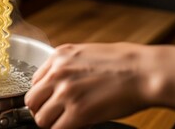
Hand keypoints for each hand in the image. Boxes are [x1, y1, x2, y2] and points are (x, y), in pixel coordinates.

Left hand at [24, 42, 174, 128]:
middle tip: (53, 114)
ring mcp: (66, 93)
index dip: (42, 95)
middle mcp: (57, 73)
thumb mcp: (84, 53)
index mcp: (58, 57)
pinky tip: (74, 126)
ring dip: (50, 123)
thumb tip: (56, 83)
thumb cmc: (121, 62)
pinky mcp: (78, 112)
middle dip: (41, 110)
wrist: (142, 71)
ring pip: (40, 118)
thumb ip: (66, 67)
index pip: (34, 82)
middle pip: (32, 101)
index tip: (49, 101)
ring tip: (63, 121)